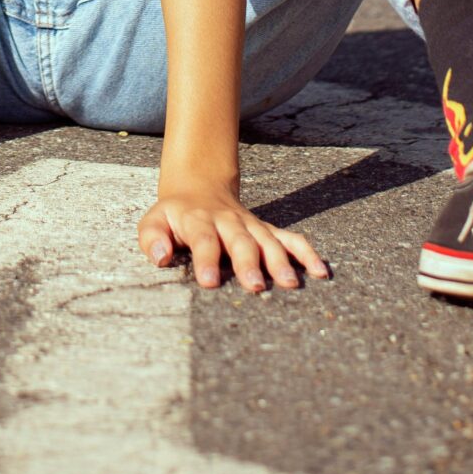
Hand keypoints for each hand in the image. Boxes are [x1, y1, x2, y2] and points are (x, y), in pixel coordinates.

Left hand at [139, 182, 329, 293]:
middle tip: (256, 285)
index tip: (210, 281)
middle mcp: (228, 222)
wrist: (199, 188)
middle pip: (240, 241)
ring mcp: (250, 225)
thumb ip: (152, 238)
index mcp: (198, 221)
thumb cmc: (174, 217)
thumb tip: (161, 256)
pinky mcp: (266, 230)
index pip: (203, 239)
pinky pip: (290, 239)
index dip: (207, 259)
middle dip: (249, 262)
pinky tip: (320, 271)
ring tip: (290, 283)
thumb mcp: (153, 222)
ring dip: (280, 260)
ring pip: (268, 240)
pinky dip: (306, 252)